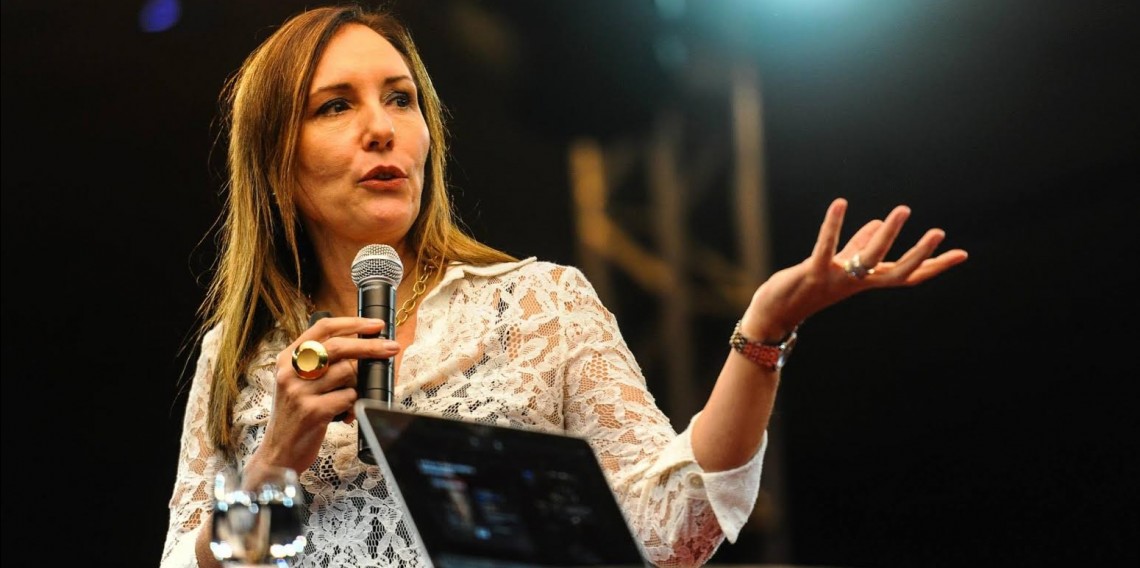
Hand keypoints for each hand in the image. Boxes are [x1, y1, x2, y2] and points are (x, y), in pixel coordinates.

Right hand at [252, 317, 400, 473]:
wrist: (279, 453)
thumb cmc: (297, 415)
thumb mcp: (299, 383)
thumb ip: (321, 363)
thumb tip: (363, 347)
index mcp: (287, 359)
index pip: (322, 328)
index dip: (352, 323)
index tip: (375, 324)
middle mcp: (290, 372)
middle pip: (338, 347)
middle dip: (370, 346)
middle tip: (391, 347)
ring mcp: (300, 392)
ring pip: (346, 372)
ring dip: (357, 384)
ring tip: (348, 397)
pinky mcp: (312, 412)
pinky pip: (348, 397)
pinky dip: (353, 404)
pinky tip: (344, 413)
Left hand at [740, 198, 968, 338]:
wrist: (774, 314)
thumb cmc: (806, 289)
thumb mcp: (838, 268)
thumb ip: (857, 247)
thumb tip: (877, 225)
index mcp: (865, 281)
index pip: (907, 275)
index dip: (934, 266)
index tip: (962, 254)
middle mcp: (856, 283)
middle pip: (896, 272)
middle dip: (918, 254)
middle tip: (939, 232)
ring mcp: (836, 279)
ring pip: (868, 258)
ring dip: (887, 235)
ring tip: (903, 210)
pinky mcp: (812, 272)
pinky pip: (825, 247)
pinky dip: (834, 225)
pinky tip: (841, 203)